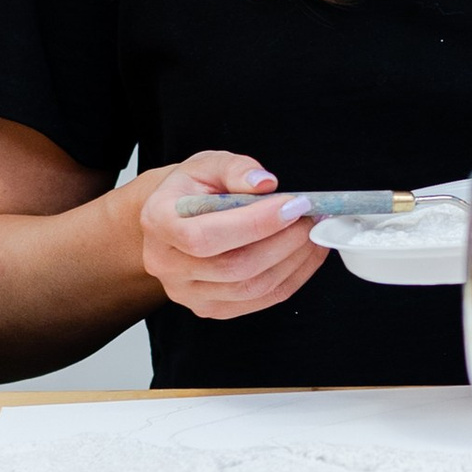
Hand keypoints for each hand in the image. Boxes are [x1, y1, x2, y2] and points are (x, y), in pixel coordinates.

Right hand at [137, 150, 319, 322]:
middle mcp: (167, 265)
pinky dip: (292, 277)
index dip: (255, 224)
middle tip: (311, 218)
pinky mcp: (211, 307)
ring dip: (294, 260)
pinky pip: (260, 300)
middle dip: (284, 242)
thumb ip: (235, 169)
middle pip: (233, 268)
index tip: (292, 205)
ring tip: (313, 232)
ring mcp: (188, 293)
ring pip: (251, 288)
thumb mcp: (207, 164)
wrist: (175, 216)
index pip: (205, 236)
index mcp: (159, 223)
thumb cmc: (190, 189)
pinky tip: (305, 253)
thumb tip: (265, 183)